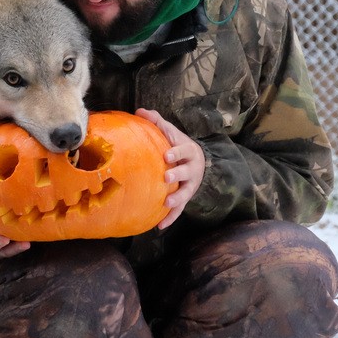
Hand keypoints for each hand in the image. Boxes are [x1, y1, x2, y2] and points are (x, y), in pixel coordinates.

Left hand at [136, 108, 204, 229]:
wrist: (198, 161)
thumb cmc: (176, 145)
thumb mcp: (170, 132)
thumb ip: (156, 121)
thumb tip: (139, 111)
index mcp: (188, 150)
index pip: (183, 150)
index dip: (176, 152)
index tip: (167, 155)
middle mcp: (192, 168)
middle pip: (187, 173)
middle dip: (178, 175)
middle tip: (167, 177)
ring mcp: (190, 185)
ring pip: (186, 193)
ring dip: (177, 198)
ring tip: (167, 203)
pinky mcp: (185, 198)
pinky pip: (180, 210)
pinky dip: (171, 218)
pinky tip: (160, 226)